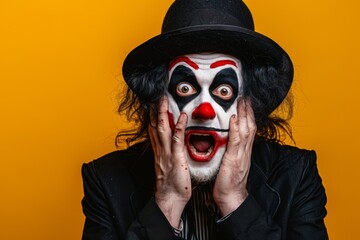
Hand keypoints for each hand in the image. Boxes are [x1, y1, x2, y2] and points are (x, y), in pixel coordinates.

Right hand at [148, 96, 190, 227]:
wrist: (170, 198)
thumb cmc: (172, 183)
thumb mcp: (169, 164)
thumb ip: (170, 152)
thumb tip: (173, 144)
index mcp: (160, 151)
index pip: (155, 129)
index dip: (154, 115)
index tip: (153, 104)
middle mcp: (161, 149)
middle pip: (155, 125)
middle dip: (155, 110)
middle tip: (156, 95)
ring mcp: (167, 153)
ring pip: (162, 129)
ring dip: (163, 113)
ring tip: (164, 99)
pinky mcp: (175, 158)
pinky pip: (176, 139)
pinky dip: (179, 126)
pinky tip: (182, 116)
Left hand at [213, 98, 256, 216]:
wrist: (231, 197)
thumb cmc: (229, 181)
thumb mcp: (232, 161)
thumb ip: (232, 149)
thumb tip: (227, 138)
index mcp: (244, 151)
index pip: (249, 129)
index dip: (248, 115)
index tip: (246, 102)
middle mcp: (245, 151)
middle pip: (250, 126)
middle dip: (248, 110)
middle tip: (245, 96)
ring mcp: (241, 155)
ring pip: (245, 131)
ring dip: (243, 115)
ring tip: (241, 101)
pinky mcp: (233, 160)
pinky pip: (236, 142)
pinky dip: (235, 129)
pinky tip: (234, 119)